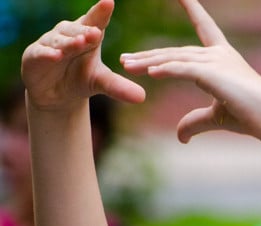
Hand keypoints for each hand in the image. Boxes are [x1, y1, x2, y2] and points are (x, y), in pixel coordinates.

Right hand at [21, 0, 144, 110]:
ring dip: (69, 42)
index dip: (101, 12)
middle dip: (86, 31)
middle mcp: (68, 34)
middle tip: (97, 32)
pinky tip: (56, 55)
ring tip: (80, 44)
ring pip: (60, 39)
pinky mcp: (35, 55)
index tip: (109, 2)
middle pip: (78, 30)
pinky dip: (48, 53)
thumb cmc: (80, 79)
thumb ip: (119, 87)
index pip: (95, 21)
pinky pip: (41, 52)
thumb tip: (142, 97)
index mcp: (86, 34)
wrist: (56, 95)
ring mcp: (50, 42)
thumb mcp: (100, 83)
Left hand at [120, 0, 260, 144]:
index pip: (204, 27)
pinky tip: (148, 73)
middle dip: (149, 56)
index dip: (192, 9)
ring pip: (174, 59)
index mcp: (222, 58)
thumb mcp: (217, 117)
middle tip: (126, 60)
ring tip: (127, 66)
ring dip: (148, 63)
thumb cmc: (251, 117)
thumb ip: (195, 121)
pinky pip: (183, 69)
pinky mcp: (213, 74)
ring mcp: (215, 61)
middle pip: (175, 52)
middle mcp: (218, 54)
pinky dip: (165, 70)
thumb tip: (179, 137)